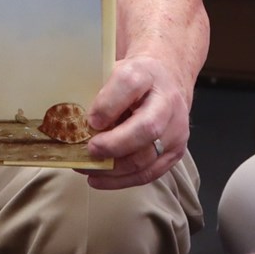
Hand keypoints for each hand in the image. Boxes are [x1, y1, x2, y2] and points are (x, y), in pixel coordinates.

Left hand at [84, 55, 190, 190]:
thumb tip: (78, 125)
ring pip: (147, 156)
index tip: (90, 120)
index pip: (129, 84)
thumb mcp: (113, 73)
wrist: (166, 82)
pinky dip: (122, 180)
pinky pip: (149, 173)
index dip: (108, 105)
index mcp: (147, 73)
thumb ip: (99, 95)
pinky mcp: (176, 151)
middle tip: (89, 150)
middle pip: (147, 127)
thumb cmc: (134, 81)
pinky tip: (101, 178)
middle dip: (113, 144)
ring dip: (113, 168)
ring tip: (88, 168)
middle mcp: (167, 101)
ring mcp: (176, 128)